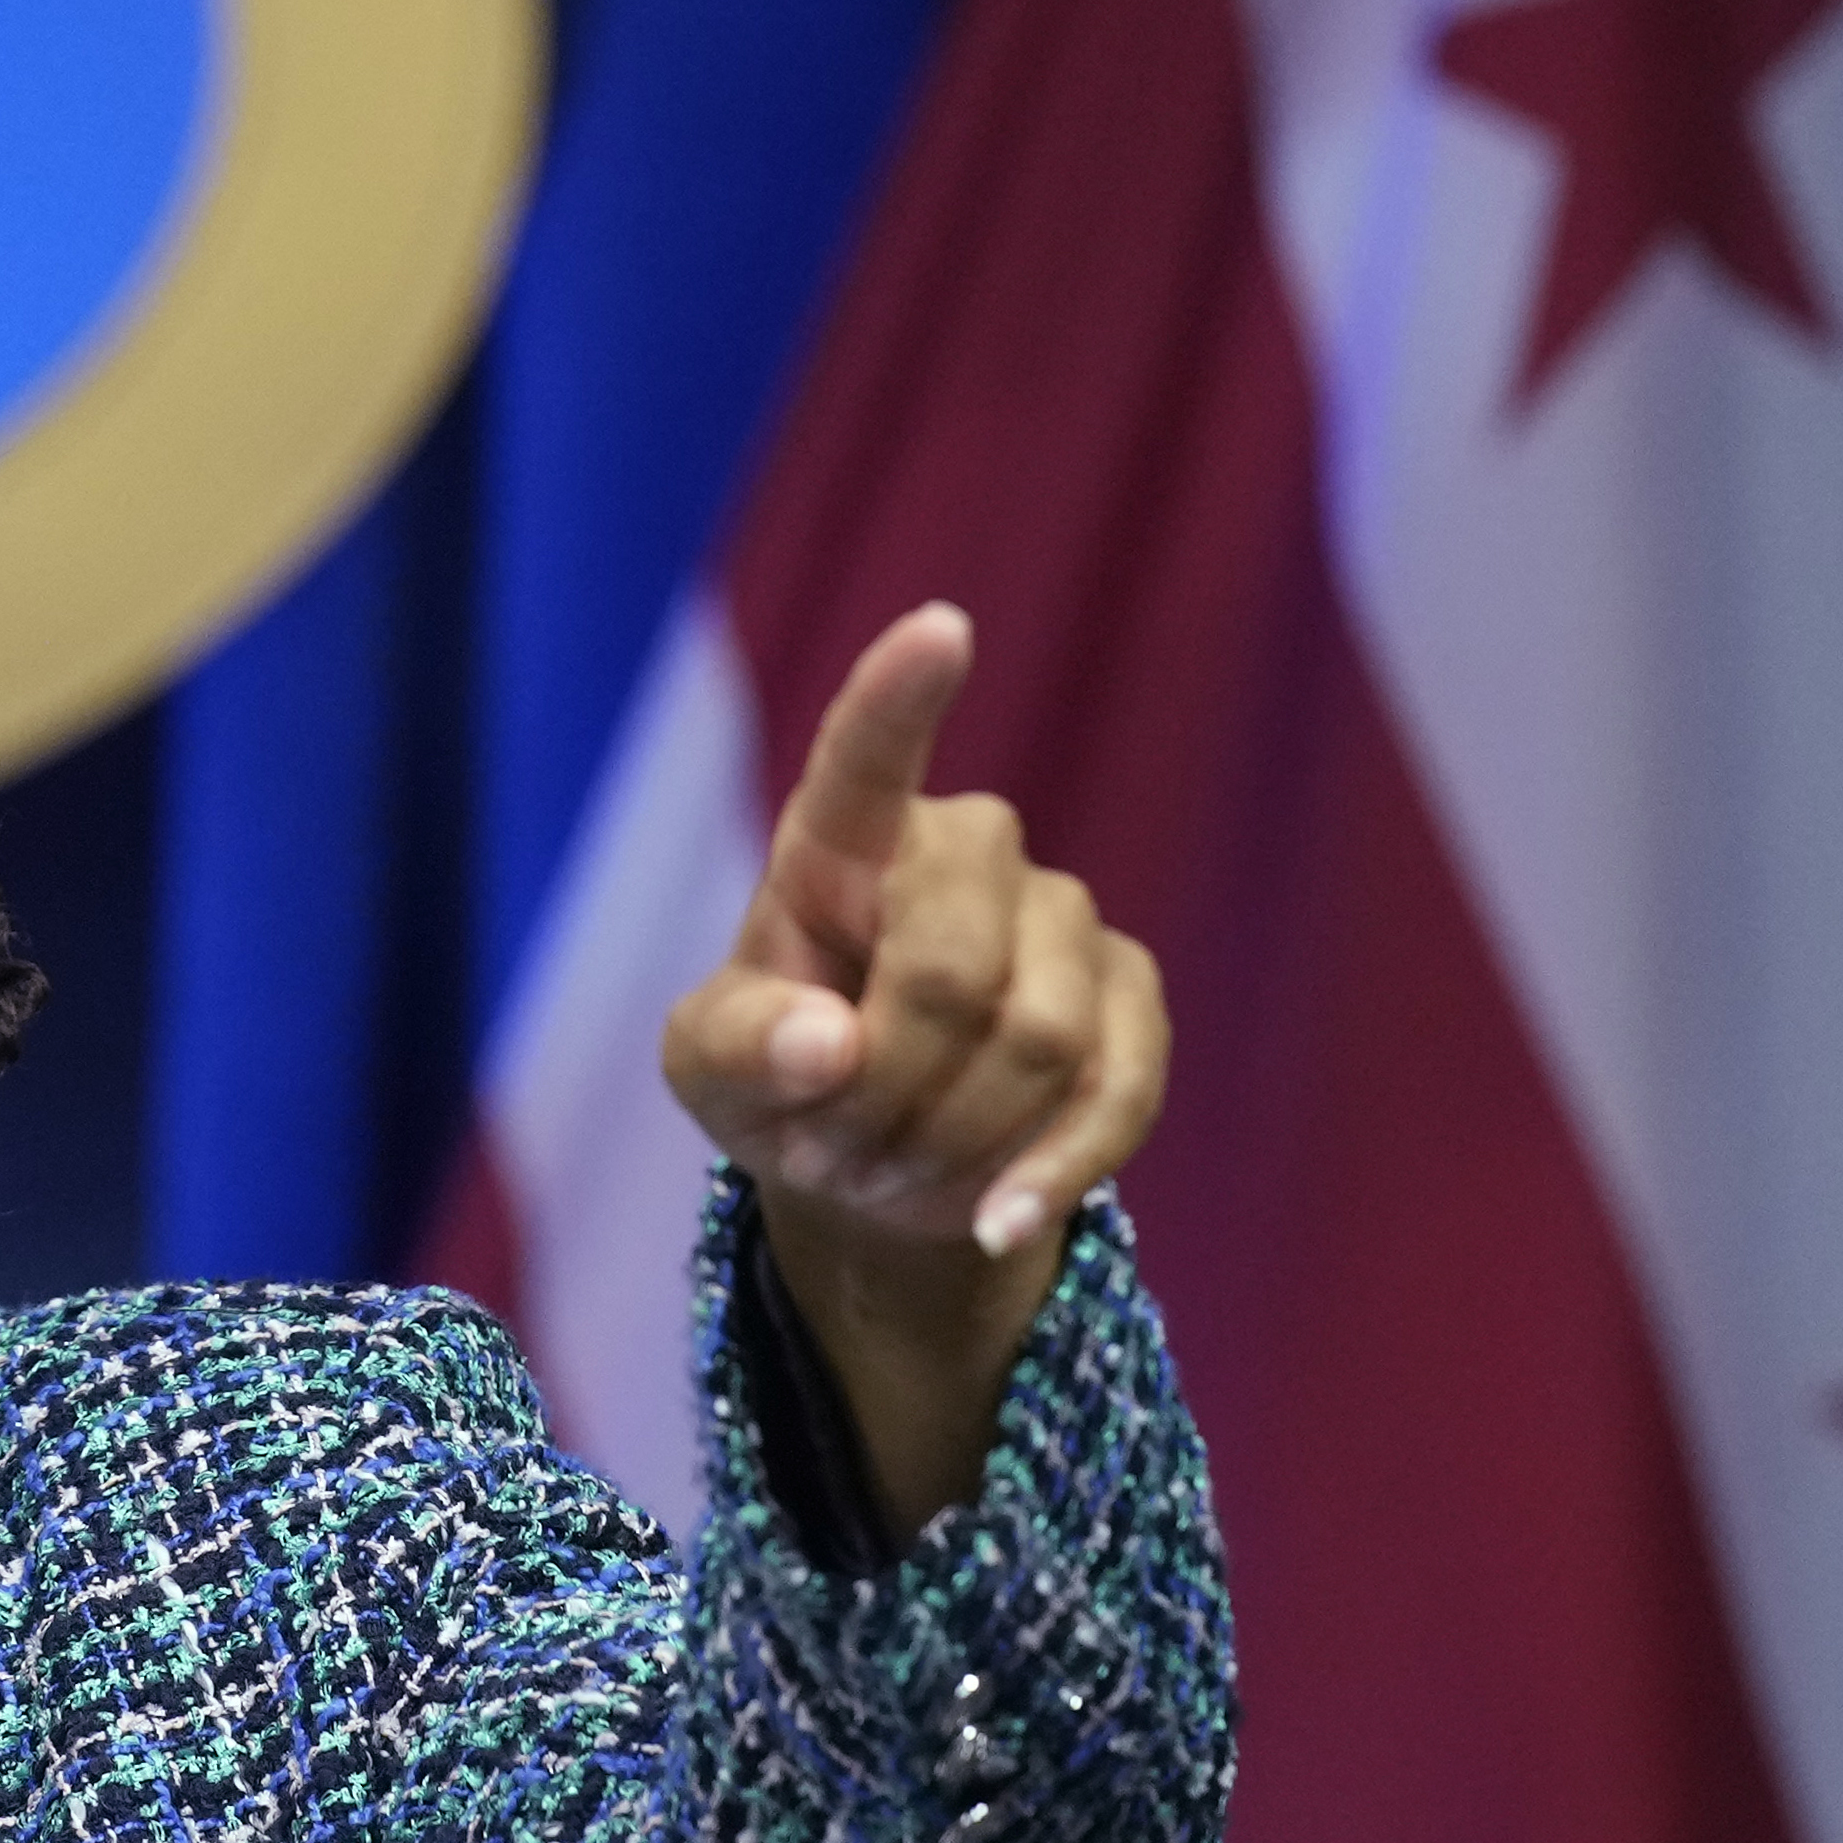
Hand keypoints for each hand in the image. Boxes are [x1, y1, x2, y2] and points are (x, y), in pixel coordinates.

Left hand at [660, 603, 1168, 1525]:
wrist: (875, 1160)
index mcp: (843, 841)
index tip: (940, 628)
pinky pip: (1116, 1092)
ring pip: (1038, 1041)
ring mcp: (1064, 916)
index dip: (902, 696)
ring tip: (893, 1171)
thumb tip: (824, 1046)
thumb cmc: (781, 1079)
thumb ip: (739, 1051)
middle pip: (952, 974)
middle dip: (889, 1094)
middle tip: (835, 1154)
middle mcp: (967, 850)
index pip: (868, 758)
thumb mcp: (711, 1074)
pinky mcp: (1132, 998)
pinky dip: (1049, 1172)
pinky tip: (995, 1214)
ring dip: (954, 1141)